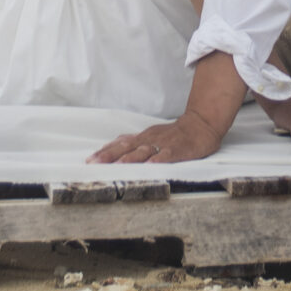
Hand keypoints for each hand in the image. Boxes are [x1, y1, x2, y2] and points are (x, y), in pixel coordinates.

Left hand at [92, 111, 228, 163]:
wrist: (200, 124)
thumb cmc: (174, 133)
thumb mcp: (150, 134)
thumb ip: (133, 141)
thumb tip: (113, 145)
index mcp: (142, 138)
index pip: (120, 144)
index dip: (105, 151)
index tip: (90, 160)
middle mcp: (149, 140)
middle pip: (126, 148)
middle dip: (110, 156)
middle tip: (94, 163)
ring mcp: (163, 145)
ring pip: (144, 151)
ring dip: (130, 159)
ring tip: (118, 166)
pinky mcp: (178, 150)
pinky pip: (167, 155)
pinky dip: (158, 161)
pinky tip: (151, 166)